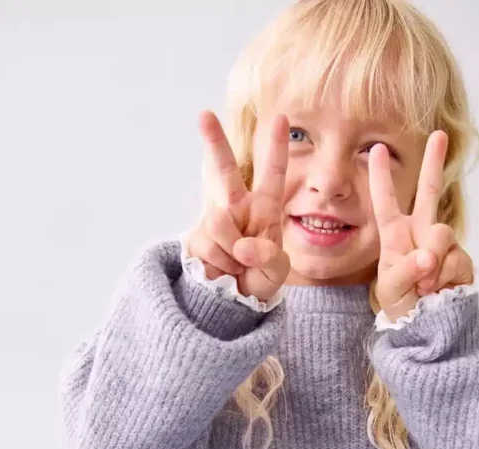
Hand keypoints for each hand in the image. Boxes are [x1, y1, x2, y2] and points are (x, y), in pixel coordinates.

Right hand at [186, 111, 290, 303]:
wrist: (236, 303)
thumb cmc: (260, 279)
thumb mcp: (276, 270)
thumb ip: (267, 255)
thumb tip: (241, 245)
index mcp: (264, 208)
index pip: (273, 174)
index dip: (277, 147)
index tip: (281, 117)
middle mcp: (237, 208)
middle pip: (224, 170)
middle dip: (214, 141)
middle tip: (203, 115)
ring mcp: (215, 222)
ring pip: (218, 221)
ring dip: (231, 252)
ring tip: (238, 266)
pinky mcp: (196, 239)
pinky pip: (208, 245)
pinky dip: (220, 263)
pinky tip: (224, 271)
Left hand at [368, 131, 473, 319]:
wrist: (428, 327)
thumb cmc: (402, 306)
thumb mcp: (391, 290)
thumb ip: (405, 271)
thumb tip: (427, 257)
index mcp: (396, 236)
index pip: (387, 203)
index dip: (381, 178)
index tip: (376, 149)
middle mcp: (420, 233)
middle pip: (428, 193)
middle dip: (434, 163)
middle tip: (439, 135)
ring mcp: (443, 245)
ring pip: (441, 234)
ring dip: (431, 264)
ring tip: (424, 287)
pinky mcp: (462, 259)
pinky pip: (455, 260)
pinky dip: (444, 278)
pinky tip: (439, 291)